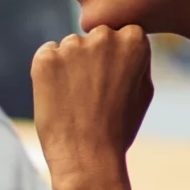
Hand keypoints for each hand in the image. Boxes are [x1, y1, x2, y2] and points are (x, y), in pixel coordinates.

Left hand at [30, 26, 151, 189]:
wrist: (87, 155)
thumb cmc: (119, 127)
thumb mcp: (144, 91)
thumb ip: (137, 60)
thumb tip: (127, 39)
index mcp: (134, 40)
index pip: (122, 33)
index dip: (115, 58)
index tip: (112, 80)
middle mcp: (103, 37)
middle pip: (95, 37)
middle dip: (93, 56)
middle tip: (93, 90)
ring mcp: (72, 46)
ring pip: (70, 46)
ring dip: (70, 63)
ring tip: (76, 98)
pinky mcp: (45, 58)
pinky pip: (47, 54)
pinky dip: (49, 70)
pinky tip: (58, 95)